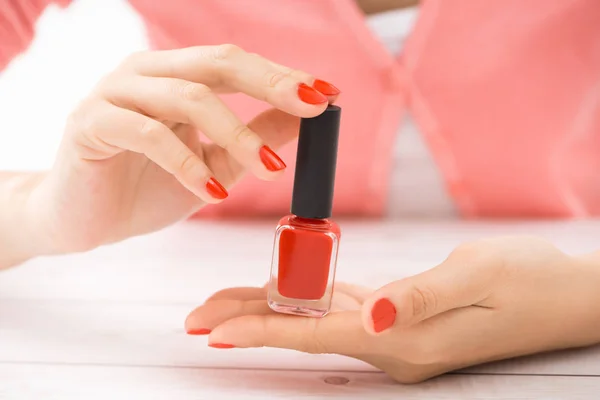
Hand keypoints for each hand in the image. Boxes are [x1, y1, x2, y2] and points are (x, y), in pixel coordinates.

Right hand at [24, 45, 338, 254]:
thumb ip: (254, 138)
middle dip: (270, 85)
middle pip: (217, 64)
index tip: (328, 94)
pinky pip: (148, 135)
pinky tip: (212, 193)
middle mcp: (146, 74)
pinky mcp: (90, 123)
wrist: (82, 218)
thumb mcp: (214, 164)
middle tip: (311, 109)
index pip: (236, 64)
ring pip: (187, 97)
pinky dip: (187, 165)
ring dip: (237, 134)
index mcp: (175, 76)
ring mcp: (114, 93)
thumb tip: (303, 117)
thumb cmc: (146, 187)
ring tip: (271, 169)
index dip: (282, 76)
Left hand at [184, 236, 599, 382]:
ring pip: (315, 318)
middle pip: (303, 330)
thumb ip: (420, 297)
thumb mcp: (477, 276)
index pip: (315, 334)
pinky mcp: (400, 315)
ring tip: (221, 305)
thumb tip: (372, 315)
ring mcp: (394, 331)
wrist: (565, 296)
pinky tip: (281, 289)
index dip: (262, 332)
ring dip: (269, 309)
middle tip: (196, 318)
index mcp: (402, 337)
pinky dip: (306, 297)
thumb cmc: (528, 281)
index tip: (214, 333)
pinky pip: (341, 307)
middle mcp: (390, 341)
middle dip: (248, 321)